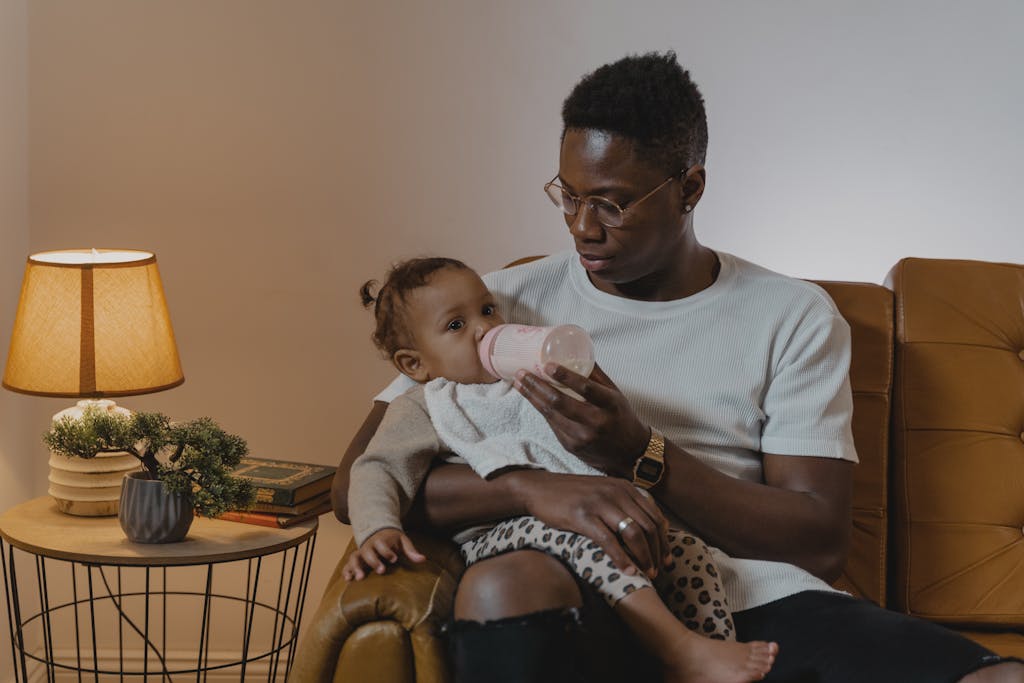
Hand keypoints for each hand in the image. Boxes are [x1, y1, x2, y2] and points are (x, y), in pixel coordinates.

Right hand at [342, 528, 426, 580]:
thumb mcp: (403, 541)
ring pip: (355, 557)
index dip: (387, 551)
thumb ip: (411, 551)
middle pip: (368, 551)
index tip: (394, 559)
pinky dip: (346, 571)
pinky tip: (347, 579)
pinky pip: (347, 564)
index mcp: (381, 540)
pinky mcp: (356, 559)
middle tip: (381, 570)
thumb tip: (423, 560)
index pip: (382, 543)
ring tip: (359, 578)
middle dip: (374, 561)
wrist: (378, 531)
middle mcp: (369, 546)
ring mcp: (361, 552)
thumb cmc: (393, 540)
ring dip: (356, 567)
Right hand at [505, 469, 668, 576]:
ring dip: (644, 557)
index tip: (667, 560)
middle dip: (657, 553)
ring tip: (646, 574)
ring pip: (633, 533)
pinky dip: (621, 558)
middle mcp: (616, 492)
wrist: (539, 488)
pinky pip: (609, 540)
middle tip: (658, 572)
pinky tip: (626, 571)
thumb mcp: (603, 492)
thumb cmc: (572, 495)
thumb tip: (648, 529)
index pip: (655, 516)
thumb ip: (624, 505)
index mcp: (625, 487)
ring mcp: (599, 503)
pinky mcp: (582, 516)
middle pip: (649, 526)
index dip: (665, 541)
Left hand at [514, 362, 650, 478]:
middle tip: (522, 373)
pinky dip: (541, 410)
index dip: (565, 376)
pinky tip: (532, 398)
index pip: (586, 388)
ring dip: (532, 397)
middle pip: (559, 403)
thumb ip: (596, 375)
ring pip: (550, 414)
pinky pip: (552, 425)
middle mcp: (595, 422)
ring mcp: (581, 437)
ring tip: (519, 383)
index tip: (547, 365)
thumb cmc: (621, 417)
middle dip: (536, 387)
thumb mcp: (615, 394)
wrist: (628, 454)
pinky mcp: (571, 446)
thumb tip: (576, 352)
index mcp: (609, 405)